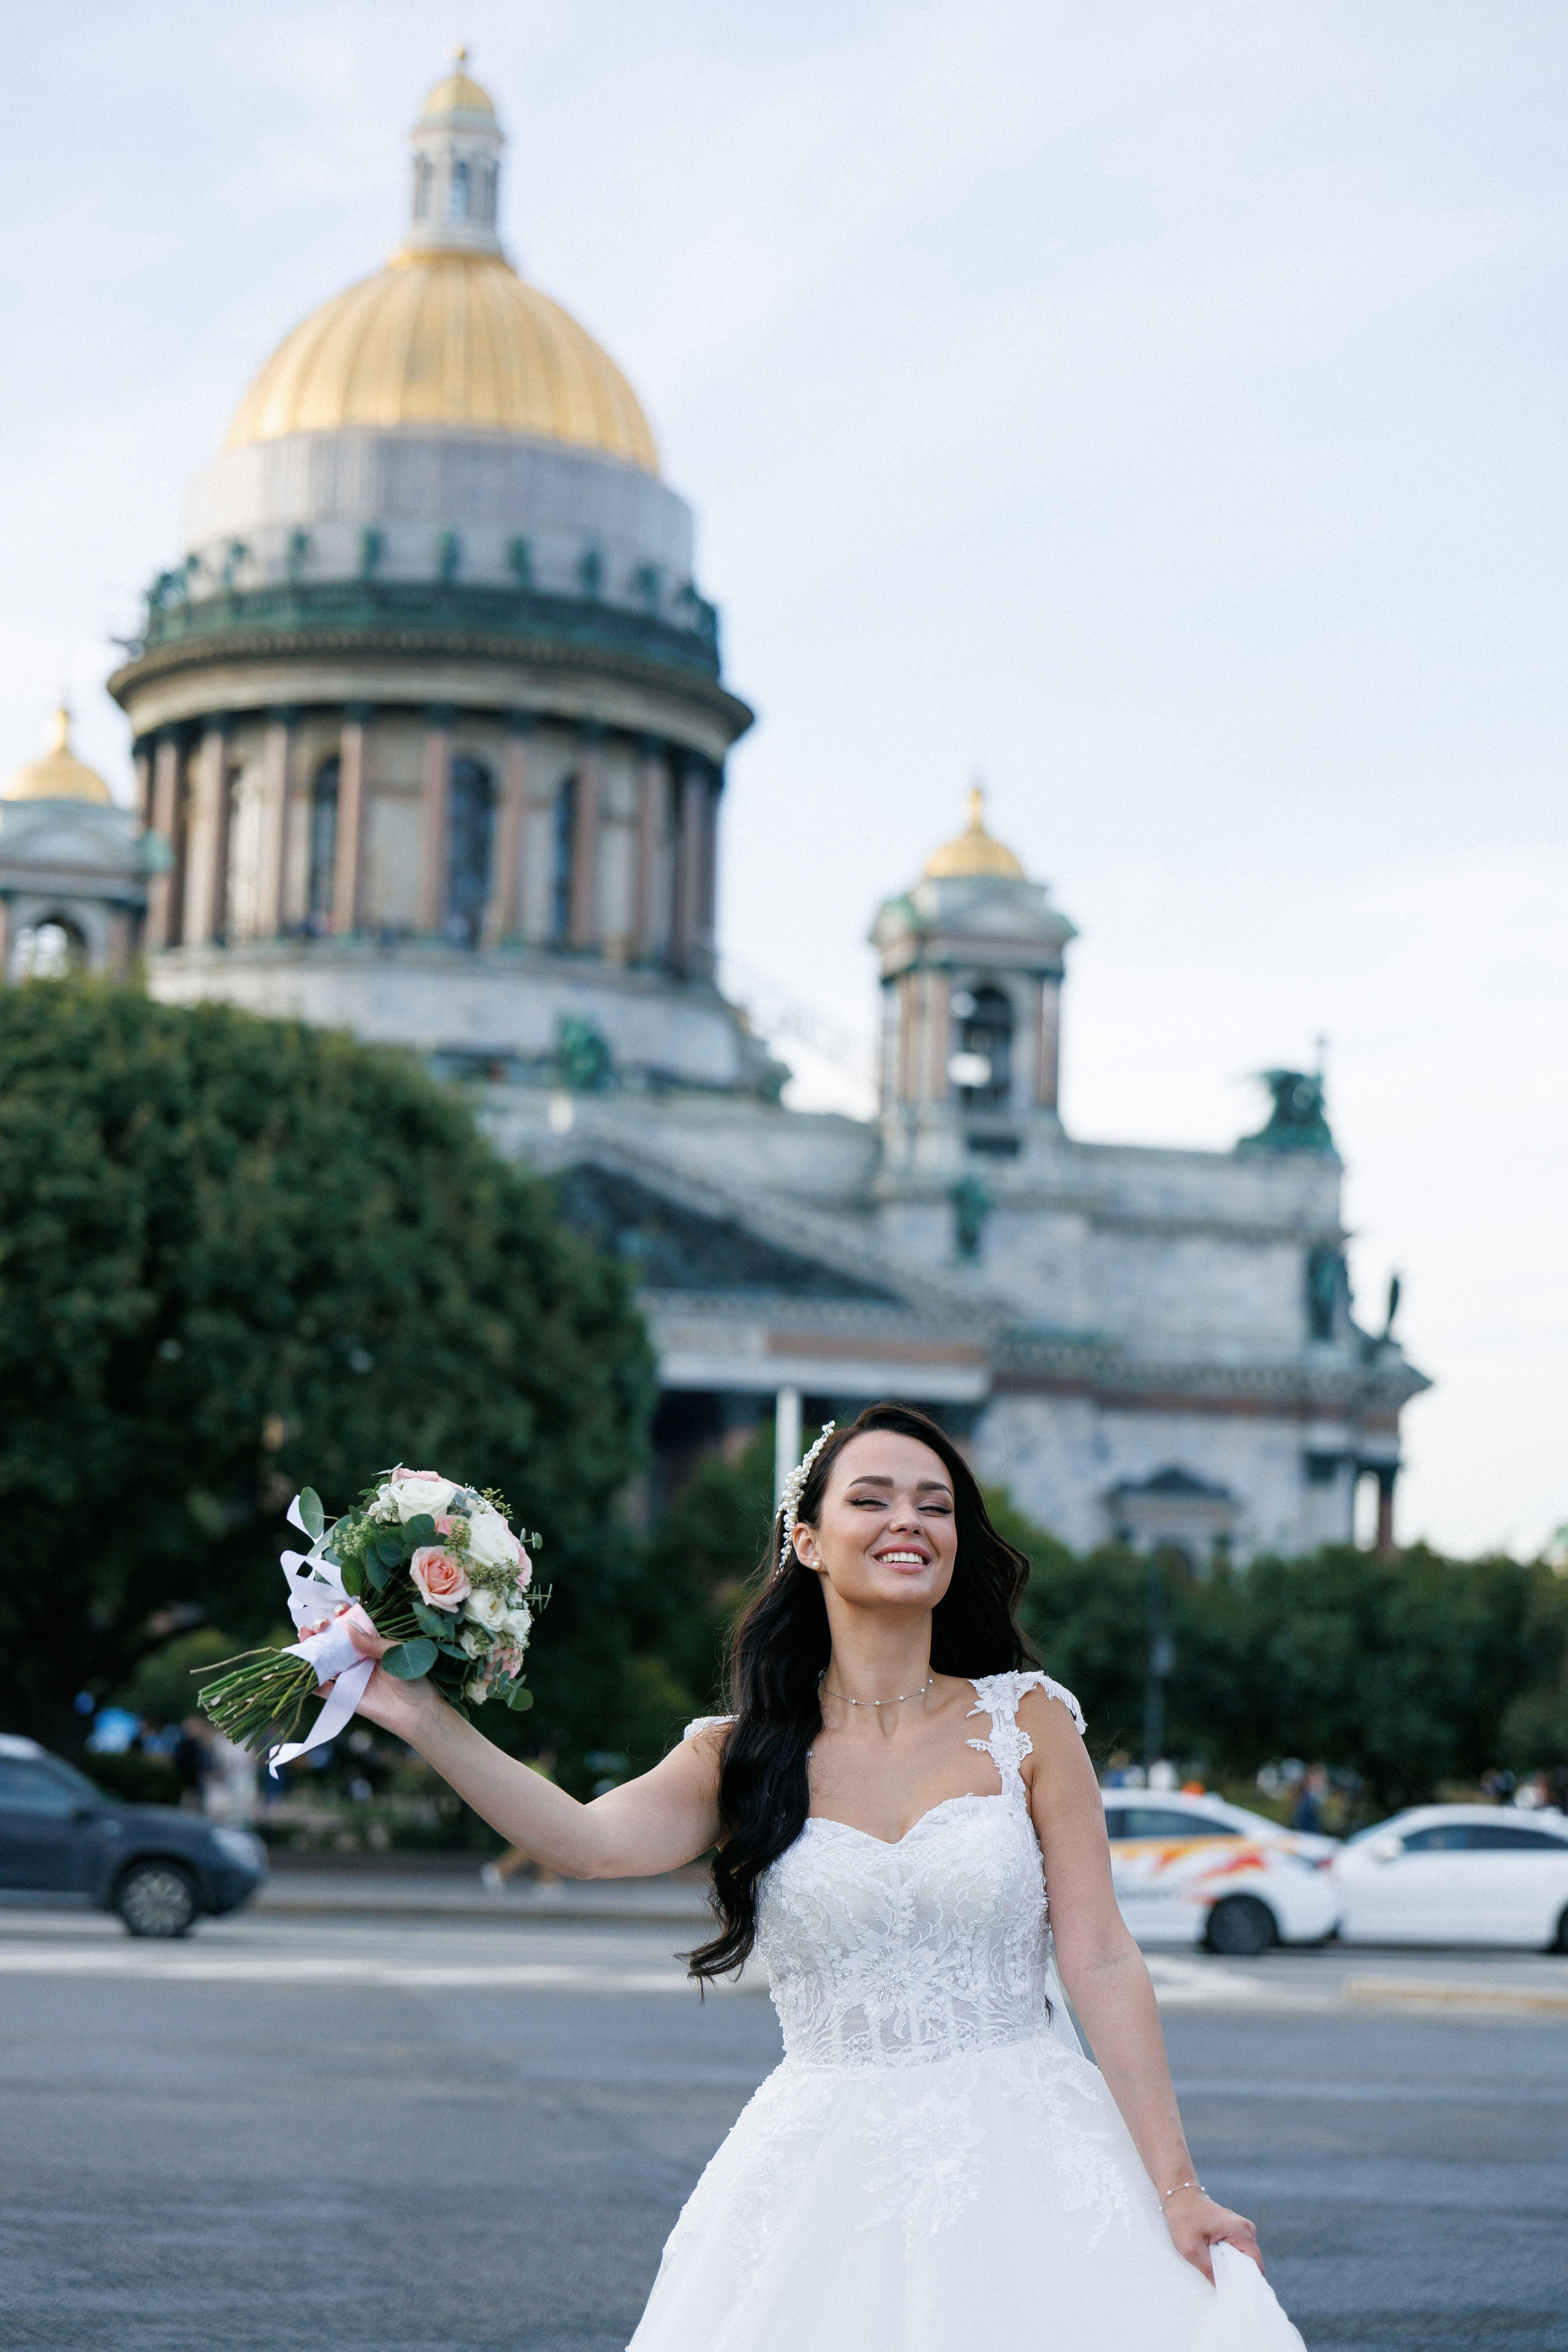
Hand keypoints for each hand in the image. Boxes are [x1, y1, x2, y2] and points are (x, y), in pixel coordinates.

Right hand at [315, 1610, 443, 1742]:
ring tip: (303, 1637)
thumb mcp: (397, 1654)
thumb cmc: (413, 1679)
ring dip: (312, 1649)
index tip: (338, 1609)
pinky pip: (325, 1688)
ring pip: (326, 1660)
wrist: (417, 1713)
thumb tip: (348, 1628)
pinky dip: (312, 1680)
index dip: (343, 1615)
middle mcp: (359, 1658)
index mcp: (374, 1644)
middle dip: (323, 1629)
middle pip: (335, 1641)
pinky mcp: (346, 1696)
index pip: (354, 1625)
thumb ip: (373, 1643)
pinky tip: (301, 1669)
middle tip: (317, 1625)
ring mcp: (351, 1676)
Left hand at [1164, 2188, 1262, 2282]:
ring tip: (1218, 2273)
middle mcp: (1246, 2228)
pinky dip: (1230, 2258)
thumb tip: (1223, 2289)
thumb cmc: (1184, 2219)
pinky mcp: (1235, 2228)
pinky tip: (1217, 2263)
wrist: (1179, 2196)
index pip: (1255, 2265)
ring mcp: (1242, 2227)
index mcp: (1241, 2231)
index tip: (1235, 2293)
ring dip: (1233, 2266)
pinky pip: (1238, 2249)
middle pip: (1251, 2261)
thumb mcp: (1192, 2249)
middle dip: (1239, 2274)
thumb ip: (1209, 2270)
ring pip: (1244, 2256)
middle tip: (1223, 2285)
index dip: (1247, 2281)